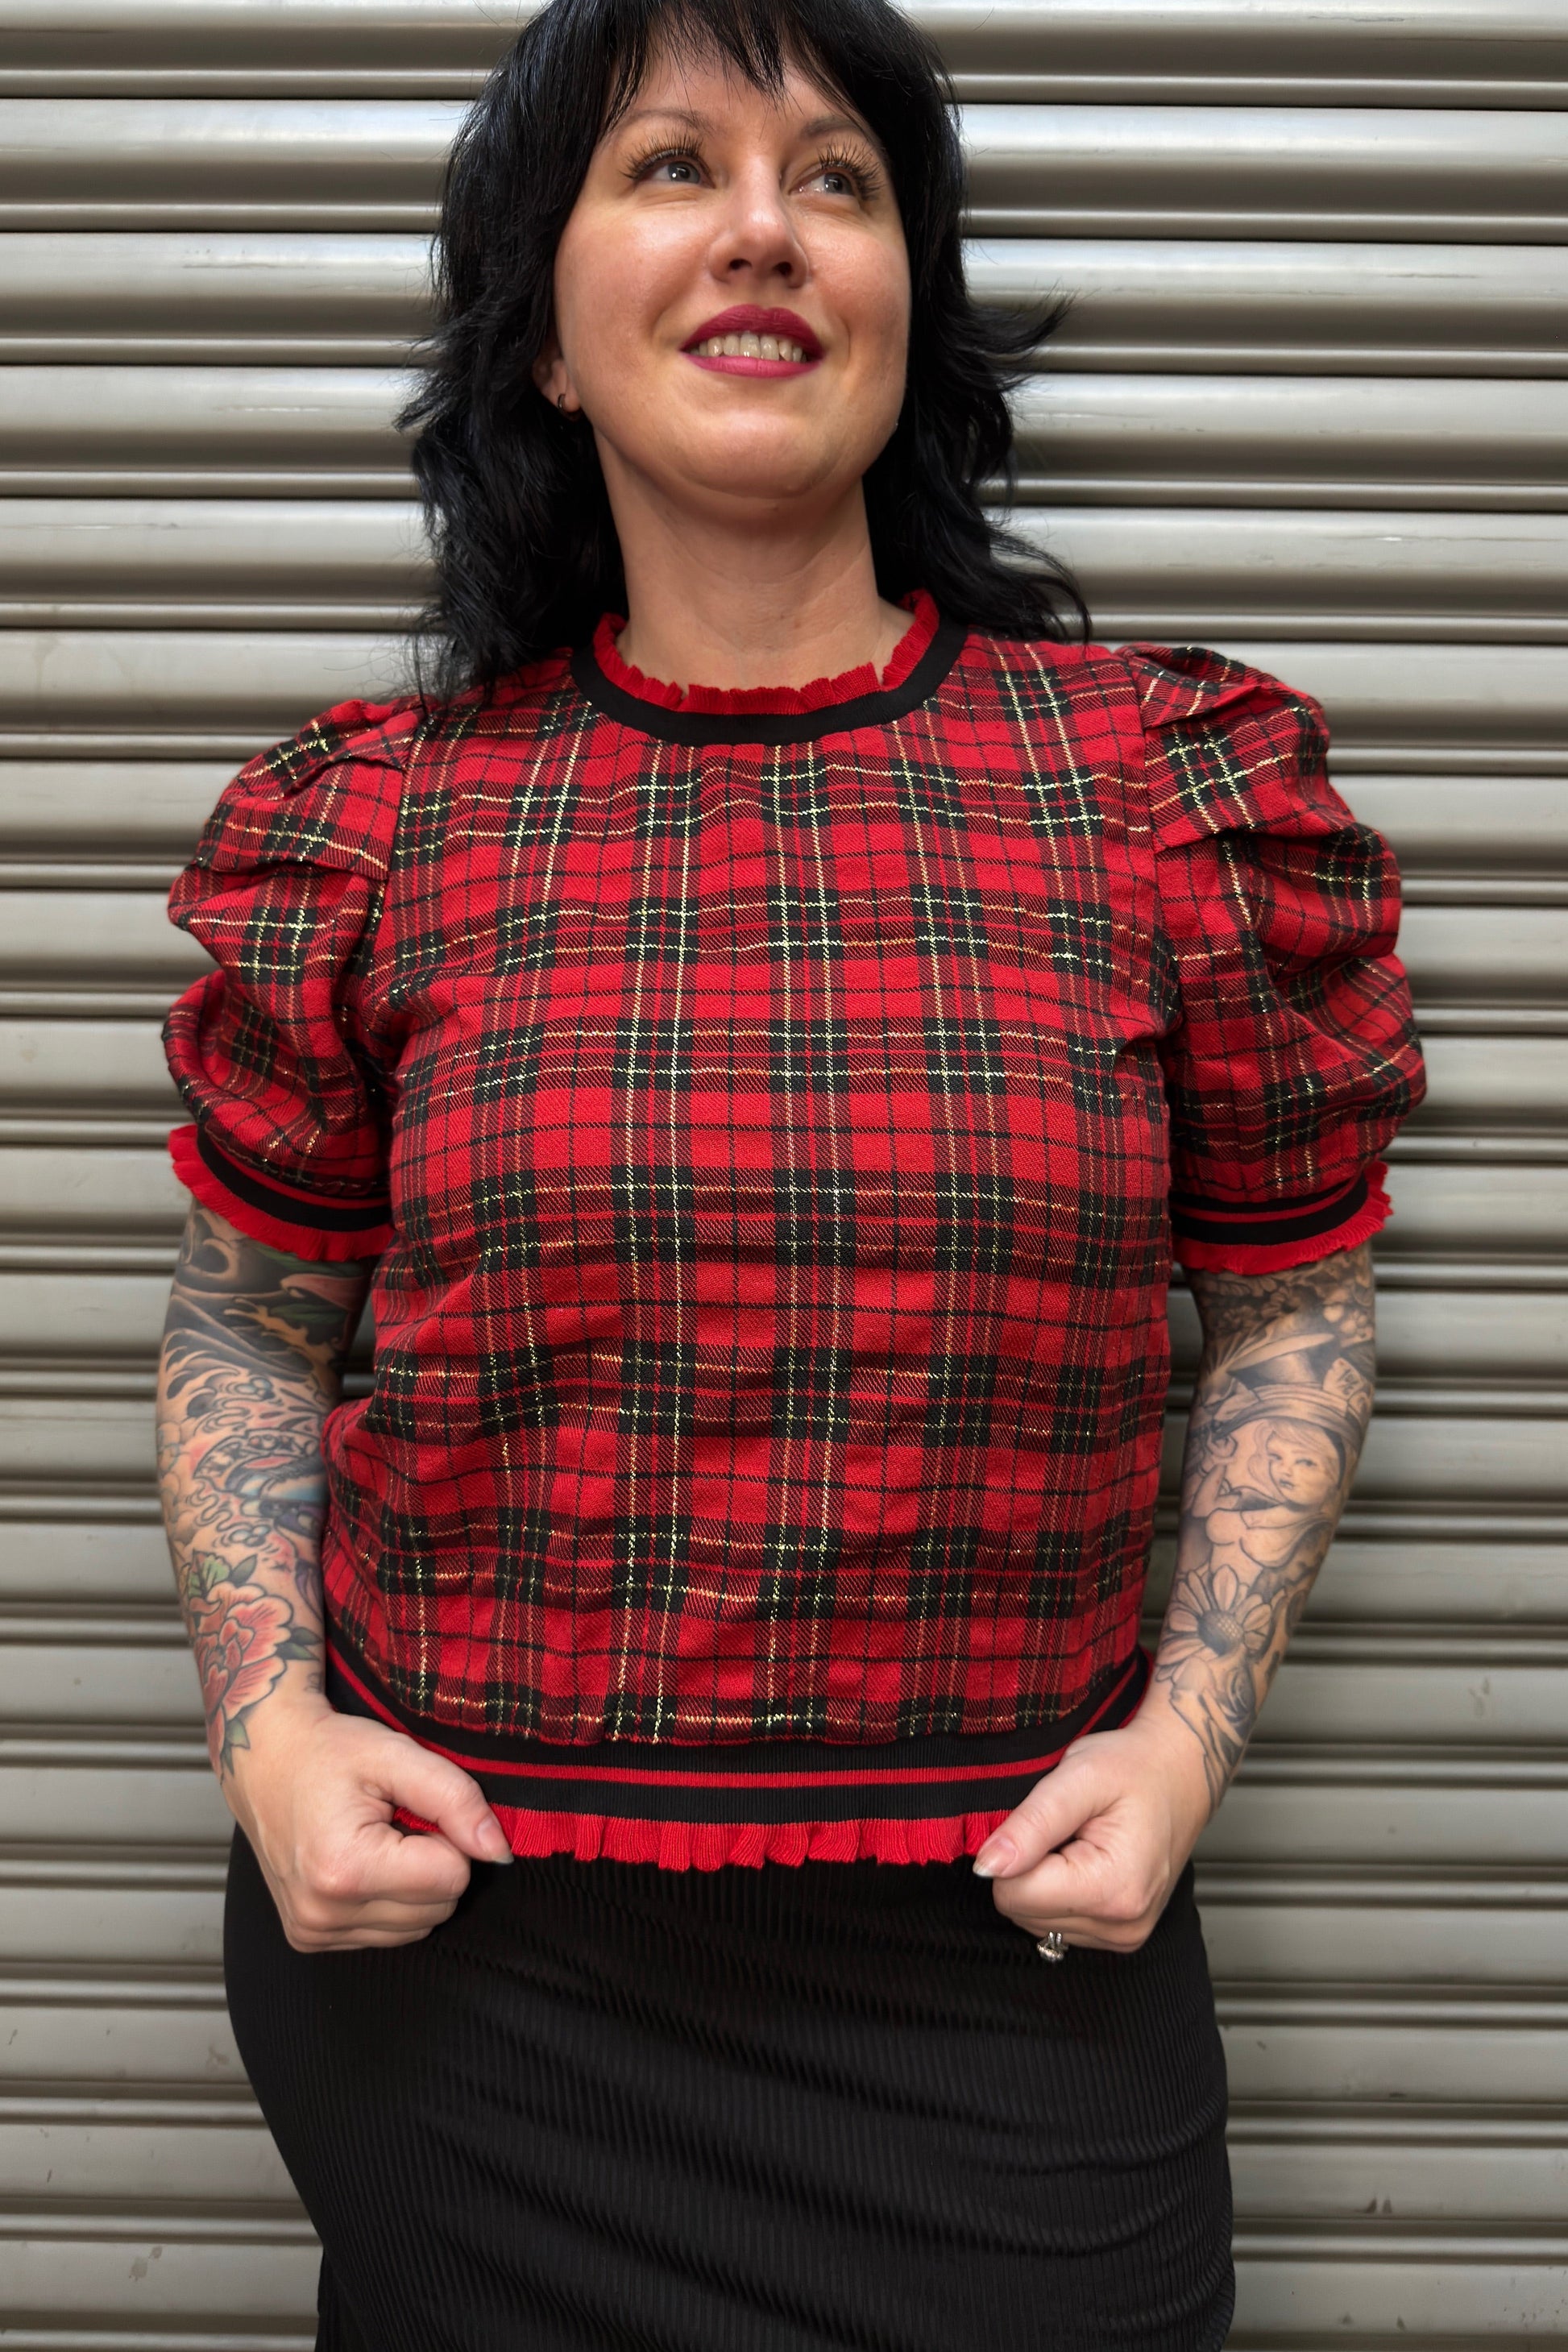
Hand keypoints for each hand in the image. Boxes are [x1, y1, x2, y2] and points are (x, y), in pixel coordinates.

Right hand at [224, 1696, 513, 1951]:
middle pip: (438, 1908)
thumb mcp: (397, 1754)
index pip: (452, 1878)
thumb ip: (456, 1799)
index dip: (447, 1836)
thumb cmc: (328, 1750)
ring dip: (412, 1884)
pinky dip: (387, 1900)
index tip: (413, 1808)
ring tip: (376, 1839)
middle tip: (395, 1821)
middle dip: (432, 1862)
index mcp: (345, 1869)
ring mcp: (312, 1932)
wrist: (262, 1757)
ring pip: (417, 1927)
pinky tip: (361, 1862)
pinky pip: (386, 1934)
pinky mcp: (308, 1939)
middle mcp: (323, 1913)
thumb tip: (498, 1852)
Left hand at [971, 1706, 1211, 1951]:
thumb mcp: (1078, 1777)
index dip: (1014, 1852)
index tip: (1046, 1822)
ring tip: (1077, 1842)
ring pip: (1035, 1920)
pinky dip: (1058, 1892)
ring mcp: (1124, 1936)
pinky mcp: (1120, 1936)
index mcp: (1113, 1888)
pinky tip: (1084, 1862)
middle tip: (1065, 1829)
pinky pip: (1056, 1923)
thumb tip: (986, 1866)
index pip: (1014, 1894)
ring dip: (1044, 1879)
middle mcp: (1122, 1925)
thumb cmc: (1134, 1768)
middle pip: (1022, 1911)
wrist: (1179, 1773)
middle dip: (1030, 1866)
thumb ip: (1030, 1824)